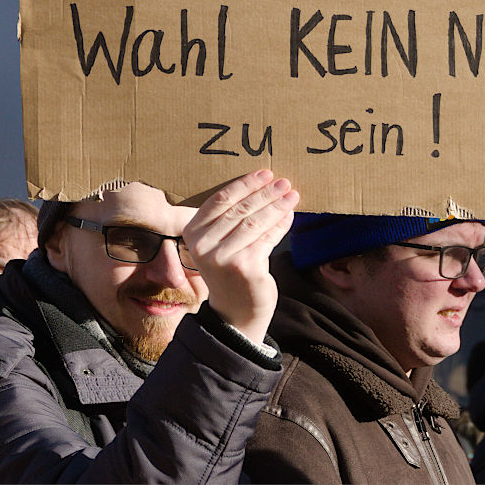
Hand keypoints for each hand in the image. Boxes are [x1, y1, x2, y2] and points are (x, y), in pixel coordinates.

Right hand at [182, 170, 298, 343]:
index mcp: (192, 232)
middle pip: (240, 209)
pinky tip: (289, 216)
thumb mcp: (220, 242)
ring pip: (255, 222)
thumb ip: (230, 217)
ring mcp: (223, 257)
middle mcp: (202, 245)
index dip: (245, 184)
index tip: (265, 173)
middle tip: (284, 182)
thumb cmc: (230, 268)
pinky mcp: (244, 267)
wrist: (235, 311)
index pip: (220, 199)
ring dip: (276, 206)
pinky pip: (267, 238)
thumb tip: (263, 184)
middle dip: (265, 193)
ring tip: (292, 195)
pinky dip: (280, 225)